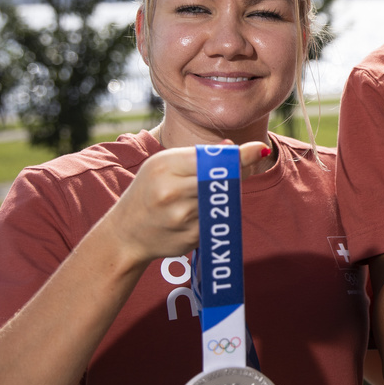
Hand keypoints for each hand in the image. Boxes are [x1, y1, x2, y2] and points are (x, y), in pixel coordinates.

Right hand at [100, 141, 270, 268]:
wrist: (125, 234)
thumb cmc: (148, 191)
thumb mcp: (163, 166)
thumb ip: (197, 156)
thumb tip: (232, 147)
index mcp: (165, 166)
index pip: (211, 159)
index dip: (238, 156)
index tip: (258, 150)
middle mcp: (172, 191)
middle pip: (221, 179)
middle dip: (235, 174)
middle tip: (239, 170)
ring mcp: (181, 217)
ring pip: (221, 200)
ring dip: (223, 196)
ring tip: (202, 195)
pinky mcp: (190, 238)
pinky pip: (215, 220)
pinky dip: (213, 215)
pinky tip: (193, 216)